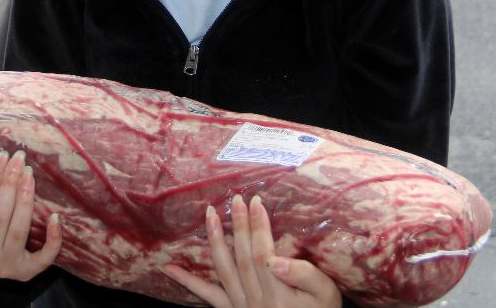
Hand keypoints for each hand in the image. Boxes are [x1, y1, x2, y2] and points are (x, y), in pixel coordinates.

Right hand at [0, 149, 62, 280]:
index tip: (2, 157)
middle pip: (1, 214)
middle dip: (10, 182)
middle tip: (19, 158)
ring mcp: (7, 265)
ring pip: (19, 228)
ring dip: (26, 198)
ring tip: (29, 174)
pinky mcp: (26, 272)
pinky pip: (43, 258)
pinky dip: (52, 239)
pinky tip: (55, 218)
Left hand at [163, 194, 341, 307]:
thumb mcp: (326, 295)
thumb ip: (304, 276)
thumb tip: (274, 259)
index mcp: (280, 293)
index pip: (263, 252)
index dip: (258, 226)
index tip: (256, 201)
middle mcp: (257, 300)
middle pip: (243, 256)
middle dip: (238, 225)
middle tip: (235, 198)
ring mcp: (241, 306)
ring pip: (224, 269)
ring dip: (214, 240)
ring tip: (208, 214)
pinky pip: (207, 296)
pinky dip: (188, 282)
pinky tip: (169, 269)